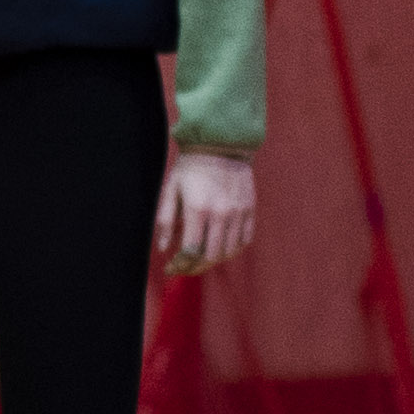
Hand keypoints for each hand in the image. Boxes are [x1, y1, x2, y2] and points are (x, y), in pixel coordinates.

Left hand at [156, 150, 258, 279]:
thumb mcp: (170, 189)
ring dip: (212, 261)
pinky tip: (219, 249)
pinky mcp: (249, 210)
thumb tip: (163, 248)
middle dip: (195, 267)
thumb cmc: (191, 168)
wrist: (221, 145)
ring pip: (228, 252)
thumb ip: (165, 220)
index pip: (190, 250)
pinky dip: (232, 250)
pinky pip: (244, 241)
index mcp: (197, 209)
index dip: (180, 264)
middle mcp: (220, 213)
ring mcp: (238, 213)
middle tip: (184, 268)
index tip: (171, 268)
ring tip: (200, 260)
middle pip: (210, 256)